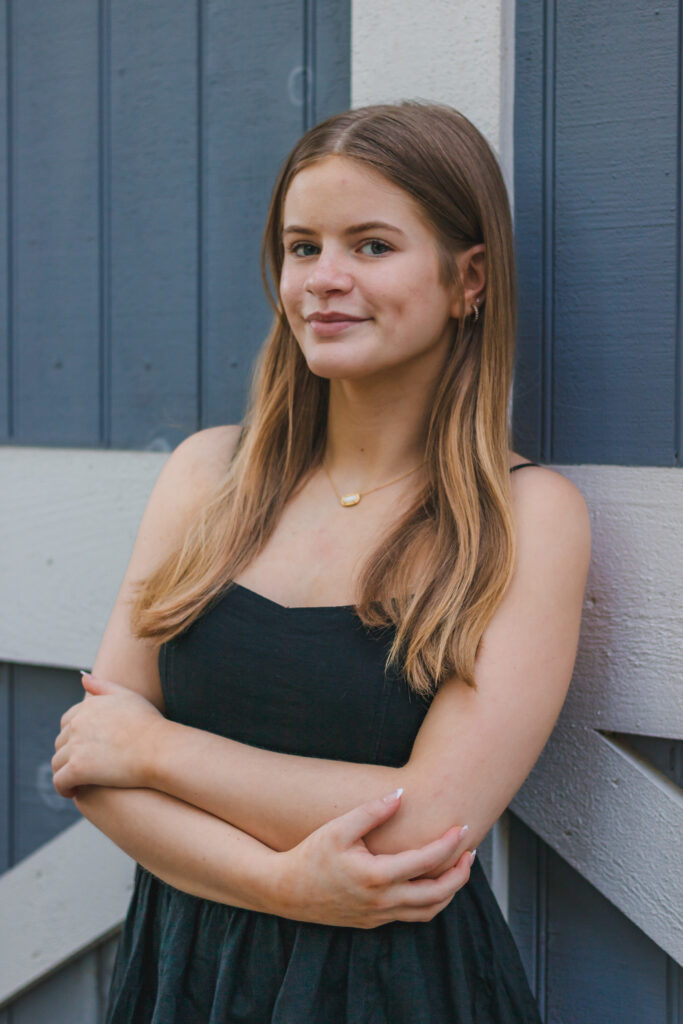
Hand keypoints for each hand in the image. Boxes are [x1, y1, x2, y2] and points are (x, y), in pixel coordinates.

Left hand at [52, 673, 162, 797]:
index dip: (73, 736)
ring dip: (64, 772)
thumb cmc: (149, 724)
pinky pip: (59, 781)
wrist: (160, 749)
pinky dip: (63, 788)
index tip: (85, 748)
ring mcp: (76, 746)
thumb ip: (103, 686)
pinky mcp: (78, 769)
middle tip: (83, 766)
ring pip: (57, 763)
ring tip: (77, 782)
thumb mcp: (127, 696)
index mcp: (87, 707)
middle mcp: (77, 724)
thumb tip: (83, 678)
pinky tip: (73, 792)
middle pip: (60, 742)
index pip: (67, 722)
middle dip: (68, 754)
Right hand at [273, 789, 473, 927]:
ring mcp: (379, 915)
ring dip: (448, 891)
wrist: (285, 891)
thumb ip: (371, 812)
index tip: (462, 828)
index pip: (427, 861)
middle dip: (460, 873)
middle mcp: (383, 901)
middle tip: (470, 852)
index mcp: (377, 876)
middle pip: (437, 894)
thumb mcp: (339, 828)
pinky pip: (411, 917)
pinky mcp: (373, 922)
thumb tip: (400, 795)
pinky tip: (429, 883)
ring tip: (457, 869)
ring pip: (428, 911)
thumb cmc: (311, 855)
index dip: (449, 844)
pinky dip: (429, 902)